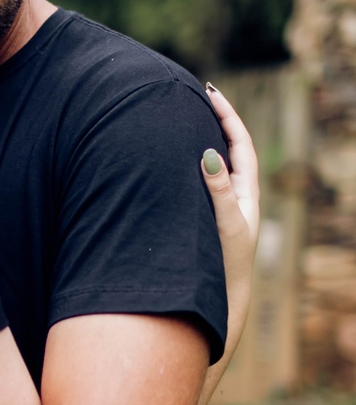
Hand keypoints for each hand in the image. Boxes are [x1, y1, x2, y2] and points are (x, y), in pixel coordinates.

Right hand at [194, 82, 259, 404]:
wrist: (219, 312)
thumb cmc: (223, 272)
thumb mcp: (225, 227)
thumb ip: (217, 192)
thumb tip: (210, 155)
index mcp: (246, 196)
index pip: (240, 144)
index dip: (226, 117)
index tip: (209, 93)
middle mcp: (234, 202)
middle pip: (224, 152)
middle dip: (208, 125)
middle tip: (191, 100)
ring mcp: (215, 214)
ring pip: (206, 170)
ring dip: (192, 146)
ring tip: (174, 124)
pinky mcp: (199, 226)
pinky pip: (190, 189)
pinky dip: (179, 172)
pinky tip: (159, 168)